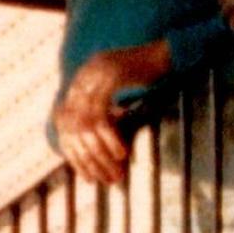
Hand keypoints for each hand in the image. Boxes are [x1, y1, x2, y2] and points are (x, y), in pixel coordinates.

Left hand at [53, 49, 161, 180]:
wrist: (166, 52)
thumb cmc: (145, 76)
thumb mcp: (117, 95)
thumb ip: (101, 114)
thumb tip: (94, 151)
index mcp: (80, 81)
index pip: (66, 126)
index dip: (76, 156)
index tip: (89, 178)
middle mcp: (83, 76)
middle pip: (74, 128)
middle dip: (89, 159)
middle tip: (105, 180)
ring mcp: (95, 74)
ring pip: (87, 126)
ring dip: (100, 153)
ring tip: (116, 172)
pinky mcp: (111, 75)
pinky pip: (102, 115)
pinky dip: (110, 138)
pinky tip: (122, 153)